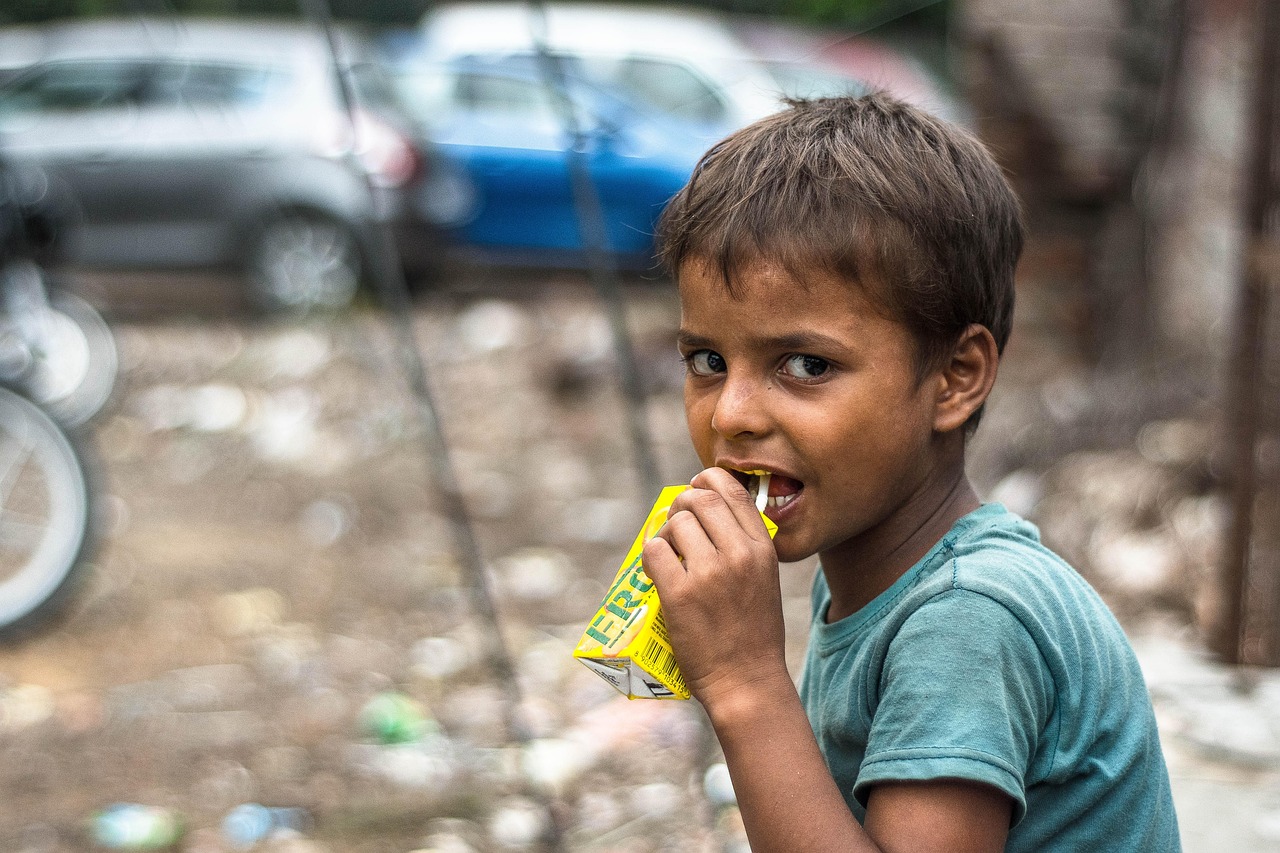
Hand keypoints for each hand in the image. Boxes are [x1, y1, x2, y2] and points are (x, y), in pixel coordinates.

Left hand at [641, 467, 787, 706]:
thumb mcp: (764, 580)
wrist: (747, 682)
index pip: (734, 491)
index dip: (708, 481)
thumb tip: (706, 513)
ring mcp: (709, 574)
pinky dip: (650, 554)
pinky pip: (654, 551)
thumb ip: (743, 546)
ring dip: (665, 532)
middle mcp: (738, 555)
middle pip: (699, 499)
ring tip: (667, 550)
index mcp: (762, 549)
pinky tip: (656, 569)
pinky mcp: (680, 594)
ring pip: (675, 523)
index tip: (695, 489)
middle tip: (674, 521)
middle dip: (681, 503)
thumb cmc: (753, 634)